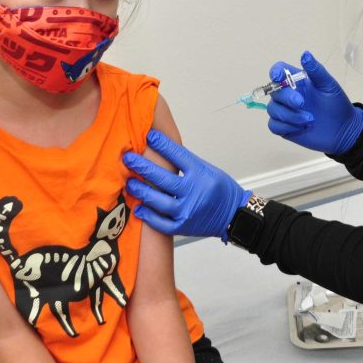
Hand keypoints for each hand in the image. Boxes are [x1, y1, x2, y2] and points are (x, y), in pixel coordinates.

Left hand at [123, 130, 250, 241]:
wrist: (234, 215)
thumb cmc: (221, 190)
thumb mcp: (208, 170)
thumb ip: (186, 163)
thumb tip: (161, 148)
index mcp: (201, 174)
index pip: (179, 156)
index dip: (162, 145)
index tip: (149, 136)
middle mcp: (194, 192)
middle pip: (163, 178)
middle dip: (142, 167)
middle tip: (128, 158)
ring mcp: (188, 211)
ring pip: (159, 201)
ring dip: (141, 191)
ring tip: (130, 183)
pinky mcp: (183, 226)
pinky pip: (162, 223)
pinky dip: (149, 216)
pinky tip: (139, 209)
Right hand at [266, 50, 362, 154]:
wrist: (343, 129)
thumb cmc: (336, 104)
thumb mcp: (328, 85)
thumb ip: (316, 71)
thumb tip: (305, 54)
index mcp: (297, 81)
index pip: (279, 71)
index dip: (275, 72)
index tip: (278, 77)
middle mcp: (287, 95)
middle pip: (274, 91)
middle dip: (287, 98)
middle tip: (302, 103)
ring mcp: (284, 111)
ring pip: (273, 109)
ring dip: (289, 115)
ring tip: (309, 119)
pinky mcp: (284, 128)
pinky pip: (274, 126)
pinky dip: (286, 127)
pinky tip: (301, 128)